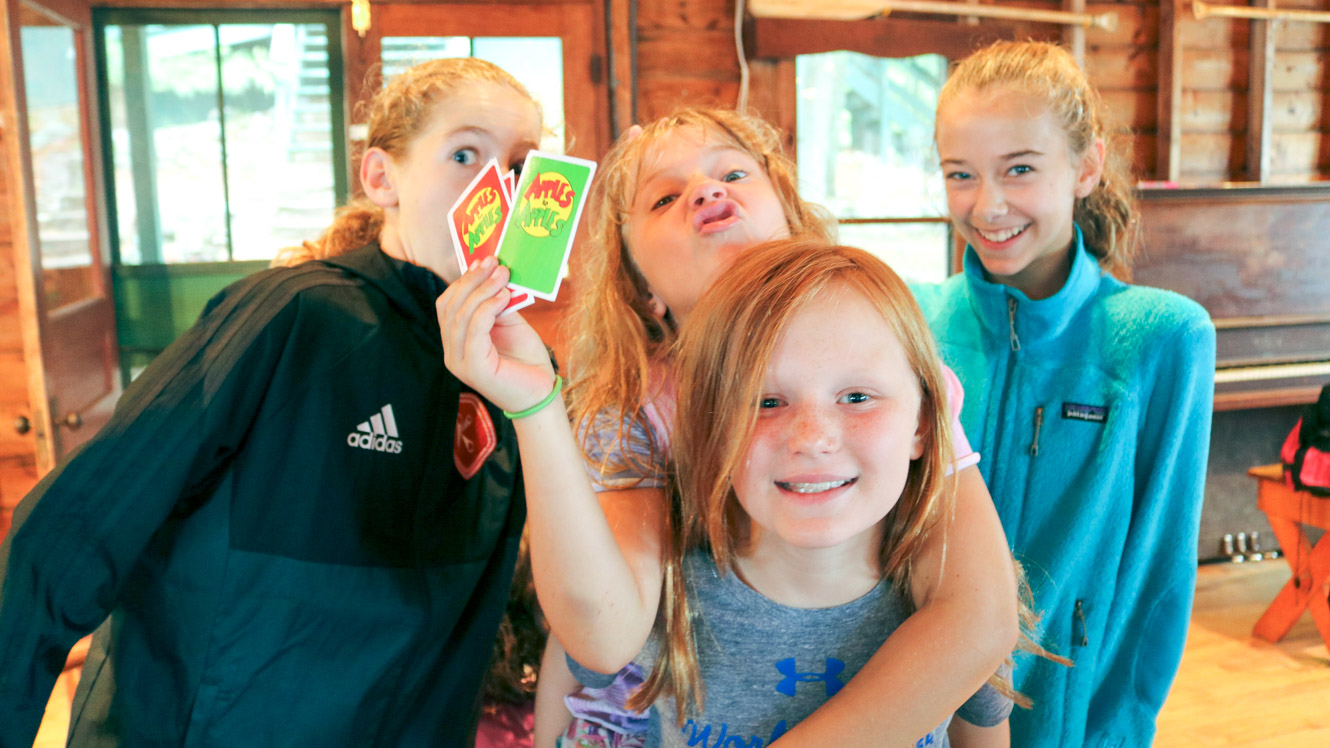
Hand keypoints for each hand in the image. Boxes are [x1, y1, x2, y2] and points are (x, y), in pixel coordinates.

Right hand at [437, 257, 556, 412]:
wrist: (540, 393)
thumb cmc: (525, 360)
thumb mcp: (509, 324)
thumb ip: (498, 303)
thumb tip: (494, 272)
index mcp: (455, 341)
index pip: (447, 304)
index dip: (463, 280)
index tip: (483, 261)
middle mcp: (451, 352)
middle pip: (450, 306)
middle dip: (472, 280)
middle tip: (495, 263)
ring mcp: (458, 362)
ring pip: (461, 315)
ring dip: (482, 290)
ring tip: (503, 276)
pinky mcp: (473, 368)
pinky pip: (474, 330)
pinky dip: (488, 308)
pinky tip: (504, 297)